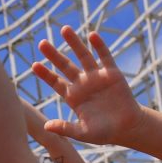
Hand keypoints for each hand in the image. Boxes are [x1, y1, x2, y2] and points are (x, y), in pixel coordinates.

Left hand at [32, 26, 143, 145]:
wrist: (127, 128)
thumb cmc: (103, 132)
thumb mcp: (82, 133)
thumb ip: (65, 129)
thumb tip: (45, 127)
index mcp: (74, 97)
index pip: (56, 82)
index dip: (46, 74)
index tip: (34, 65)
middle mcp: (83, 84)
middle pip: (65, 66)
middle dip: (54, 55)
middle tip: (42, 43)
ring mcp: (97, 77)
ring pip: (83, 56)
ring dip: (74, 43)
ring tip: (64, 29)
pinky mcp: (112, 74)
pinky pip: (104, 57)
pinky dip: (99, 46)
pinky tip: (92, 35)